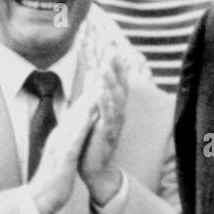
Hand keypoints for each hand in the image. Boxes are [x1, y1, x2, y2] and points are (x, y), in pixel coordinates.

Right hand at [27, 91, 98, 213]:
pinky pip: (73, 141)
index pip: (76, 112)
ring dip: (86, 104)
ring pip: (75, 121)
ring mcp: (59, 147)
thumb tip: (77, 127)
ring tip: (98, 88)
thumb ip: (68, 139)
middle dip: (90, 92)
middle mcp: (59, 137)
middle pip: (76, 111)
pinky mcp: (62, 159)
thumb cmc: (52, 177)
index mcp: (60, 136)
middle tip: (102, 73)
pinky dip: (81, 128)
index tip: (101, 79)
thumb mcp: (61, 153)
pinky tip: (89, 118)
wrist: (39, 197)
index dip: (89, 94)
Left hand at [78, 54, 127, 204]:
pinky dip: (105, 104)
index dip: (115, 63)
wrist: (94, 169)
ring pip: (115, 99)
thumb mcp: (94, 112)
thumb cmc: (93, 139)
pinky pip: (108, 117)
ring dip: (111, 83)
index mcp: (114, 106)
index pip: (116, 81)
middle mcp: (118, 113)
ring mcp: (114, 123)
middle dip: (115, 68)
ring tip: (105, 67)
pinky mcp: (108, 134)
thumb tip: (94, 71)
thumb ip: (96, 92)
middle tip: (112, 49)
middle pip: (120, 86)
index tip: (111, 45)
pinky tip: (101, 93)